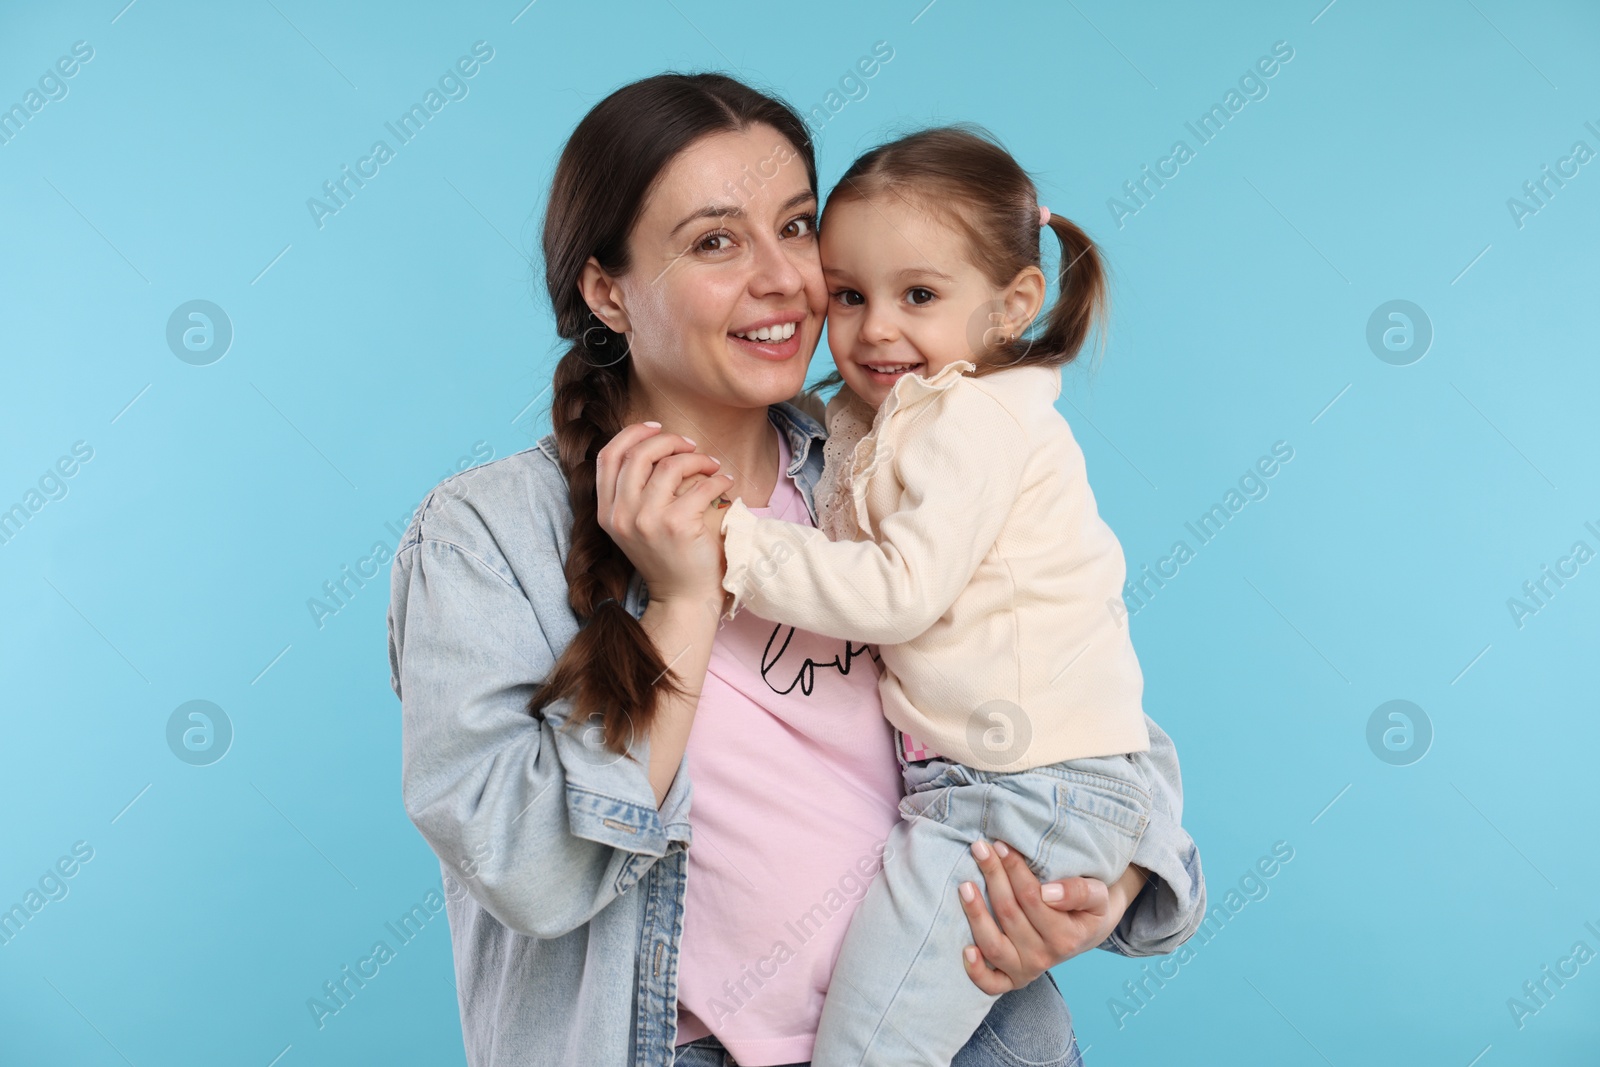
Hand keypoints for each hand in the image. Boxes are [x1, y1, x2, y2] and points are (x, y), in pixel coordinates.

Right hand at [595, 423, 732, 607]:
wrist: (683, 597)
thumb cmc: (666, 556)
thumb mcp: (636, 524)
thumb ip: (634, 490)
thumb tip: (655, 443)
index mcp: (607, 512)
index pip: (608, 457)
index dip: (632, 434)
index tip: (657, 427)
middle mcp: (621, 515)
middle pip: (638, 453)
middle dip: (668, 440)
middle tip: (691, 446)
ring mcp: (646, 521)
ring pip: (670, 465)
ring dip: (697, 459)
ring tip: (712, 466)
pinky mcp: (675, 526)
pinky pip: (700, 486)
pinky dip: (717, 479)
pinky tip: (725, 483)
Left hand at [958, 839, 1147, 993]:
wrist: (1088, 932)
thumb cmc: (1088, 907)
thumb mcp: (1098, 895)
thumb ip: (1080, 891)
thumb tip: (1049, 893)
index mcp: (1066, 937)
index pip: (1032, 898)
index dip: (1014, 869)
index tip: (1001, 845)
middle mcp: (1044, 957)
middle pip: (1009, 914)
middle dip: (993, 877)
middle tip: (980, 849)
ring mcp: (1026, 970)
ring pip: (994, 944)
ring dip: (976, 914)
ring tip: (965, 885)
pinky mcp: (1011, 979)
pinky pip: (990, 984)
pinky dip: (976, 971)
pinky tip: (965, 949)